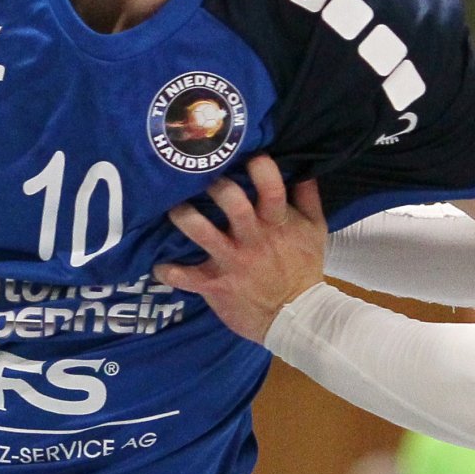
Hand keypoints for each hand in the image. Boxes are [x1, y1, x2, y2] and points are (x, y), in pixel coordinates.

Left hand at [154, 154, 325, 342]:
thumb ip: (307, 197)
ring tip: (174, 207)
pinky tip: (159, 264)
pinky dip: (168, 271)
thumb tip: (300, 166)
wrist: (297, 316)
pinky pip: (185, 277)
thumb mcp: (315, 230)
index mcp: (277, 223)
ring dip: (184, 217)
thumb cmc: (304, 268)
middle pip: (233, 203)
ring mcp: (232, 262)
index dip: (260, 168)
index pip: (272, 188)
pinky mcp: (216, 285)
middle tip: (204, 178)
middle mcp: (253, 238)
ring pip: (201, 233)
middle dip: (216, 185)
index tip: (250, 156)